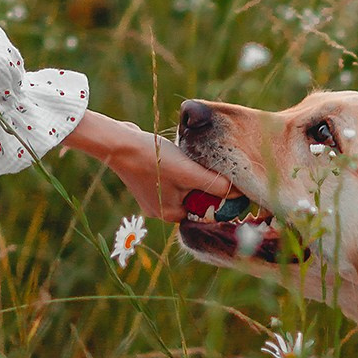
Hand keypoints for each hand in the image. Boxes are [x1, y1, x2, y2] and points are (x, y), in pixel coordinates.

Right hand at [61, 110, 229, 219]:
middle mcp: (160, 209)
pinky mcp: (145, 179)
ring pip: (182, 185)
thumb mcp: (190, 173)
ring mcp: (150, 195)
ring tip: (182, 157)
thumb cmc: (154, 159)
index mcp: (170, 214)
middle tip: (198, 163)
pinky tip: (171, 153)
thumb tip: (239, 194)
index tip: (219, 177)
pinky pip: (169, 176)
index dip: (215, 194)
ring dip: (188, 171)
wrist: (118, 143)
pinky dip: (175, 165)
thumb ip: (215, 185)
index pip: (204, 209)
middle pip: (193, 197)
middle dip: (200, 181)